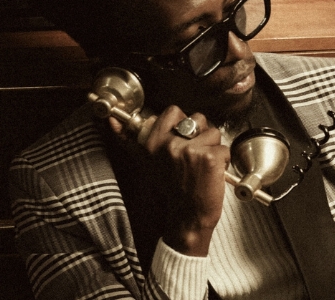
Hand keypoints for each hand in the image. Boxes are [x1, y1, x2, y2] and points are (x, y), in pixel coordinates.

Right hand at [109, 105, 228, 256]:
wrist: (186, 221)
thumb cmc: (168, 193)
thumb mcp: (145, 163)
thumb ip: (127, 140)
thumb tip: (110, 120)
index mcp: (152, 143)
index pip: (174, 112)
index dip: (182, 123)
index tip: (183, 138)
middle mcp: (170, 144)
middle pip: (197, 118)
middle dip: (201, 135)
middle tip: (194, 156)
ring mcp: (191, 150)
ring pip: (213, 132)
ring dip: (213, 147)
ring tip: (203, 165)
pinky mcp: (210, 158)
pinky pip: (224, 149)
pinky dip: (222, 161)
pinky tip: (212, 174)